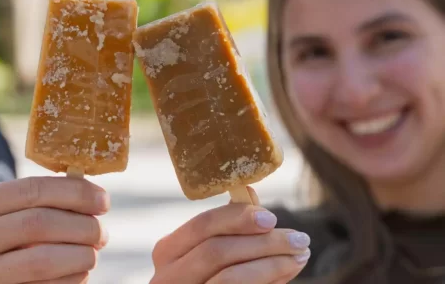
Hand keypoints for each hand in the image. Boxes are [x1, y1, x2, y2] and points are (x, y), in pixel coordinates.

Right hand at [0, 177, 109, 283]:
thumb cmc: (3, 228)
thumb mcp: (9, 204)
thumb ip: (43, 195)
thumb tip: (95, 198)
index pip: (33, 189)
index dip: (75, 193)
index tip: (103, 200)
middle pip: (39, 224)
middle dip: (82, 226)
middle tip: (101, 231)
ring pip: (42, 261)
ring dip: (81, 255)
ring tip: (93, 251)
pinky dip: (72, 278)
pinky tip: (80, 269)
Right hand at [151, 188, 309, 283]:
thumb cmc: (211, 278)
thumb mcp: (214, 254)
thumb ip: (231, 229)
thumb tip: (250, 193)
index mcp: (168, 251)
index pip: (201, 225)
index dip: (237, 218)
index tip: (271, 217)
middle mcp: (168, 276)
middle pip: (216, 250)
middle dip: (263, 242)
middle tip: (299, 238)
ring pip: (229, 277)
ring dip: (271, 264)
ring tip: (300, 256)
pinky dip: (269, 281)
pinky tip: (287, 273)